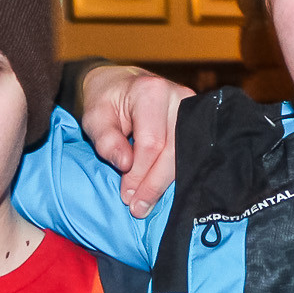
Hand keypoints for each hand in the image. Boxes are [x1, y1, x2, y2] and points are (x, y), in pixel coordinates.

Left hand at [77, 64, 193, 219]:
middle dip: (154, 184)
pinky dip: (175, 173)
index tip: (126, 196)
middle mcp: (179, 97)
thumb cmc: (106, 101)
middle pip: (174, 151)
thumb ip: (107, 140)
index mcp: (151, 92)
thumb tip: (125, 164)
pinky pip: (190, 153)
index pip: (151, 143)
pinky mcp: (199, 121)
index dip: (139, 174)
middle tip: (138, 208)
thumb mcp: (95, 117)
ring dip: (165, 183)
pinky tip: (162, 190)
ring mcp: (194, 108)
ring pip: (186, 155)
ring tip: (146, 203)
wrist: (122, 84)